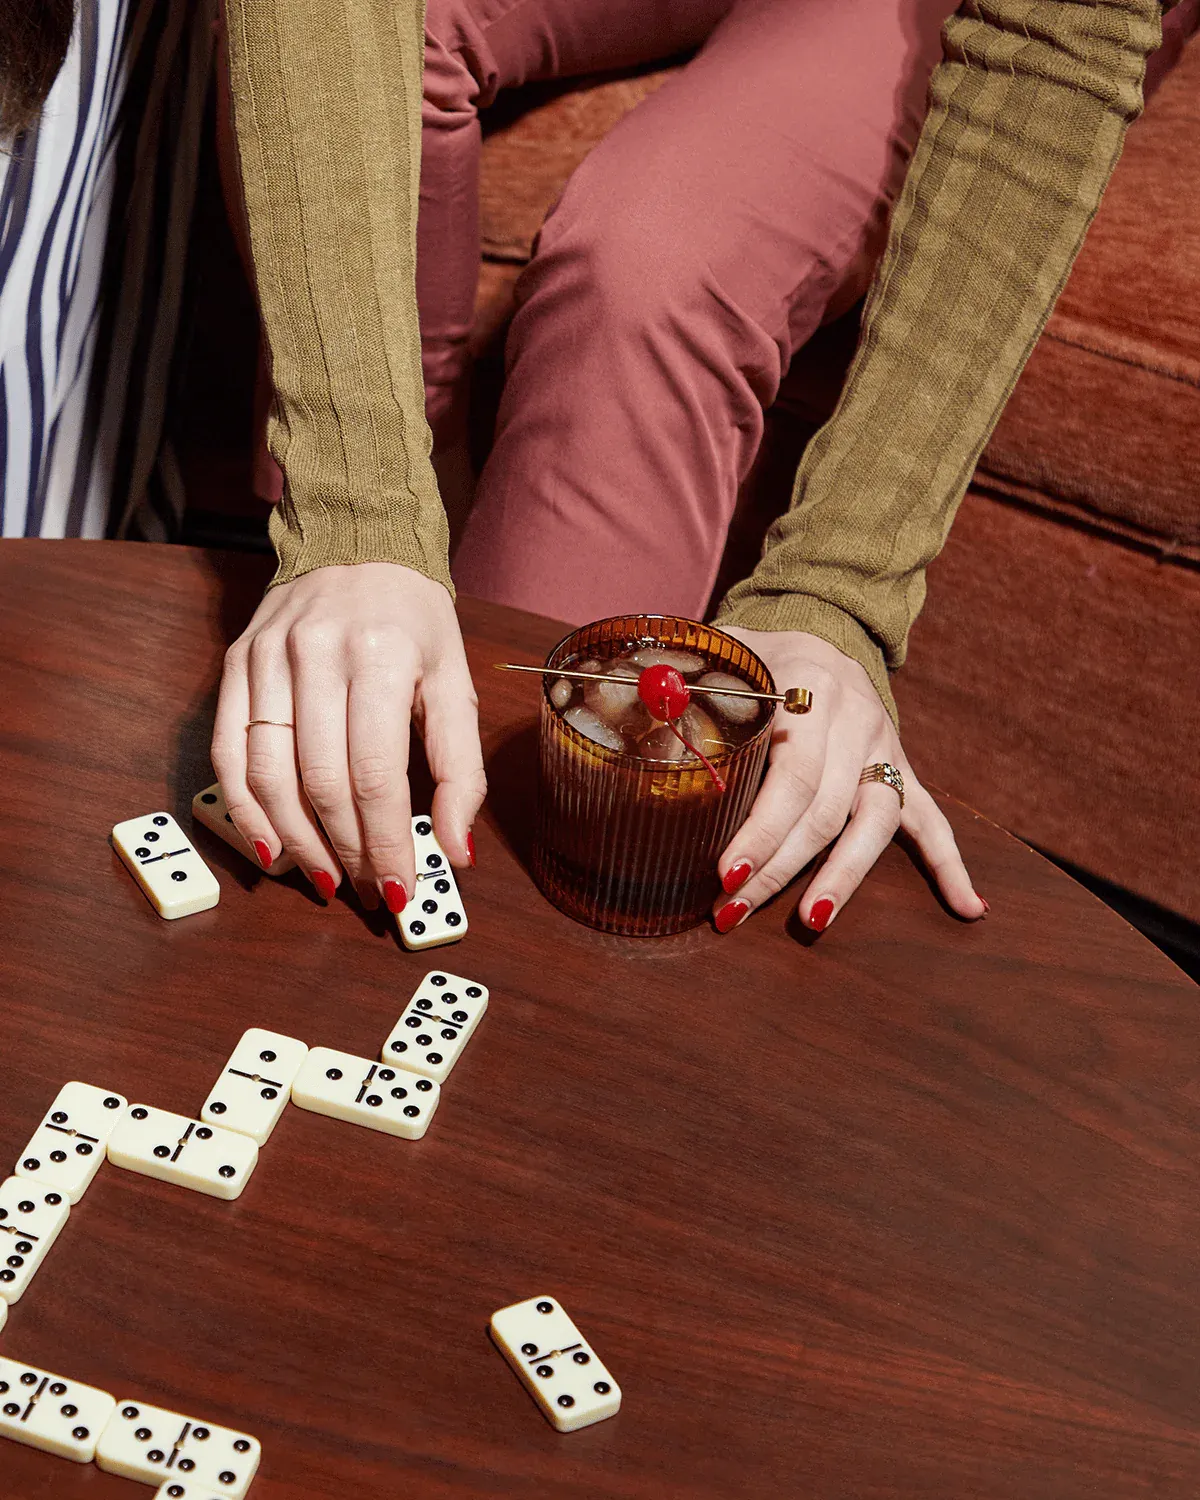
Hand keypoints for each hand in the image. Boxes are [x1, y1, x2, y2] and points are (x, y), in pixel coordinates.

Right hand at [211, 563, 484, 910]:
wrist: (356, 539)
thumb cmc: (413, 621)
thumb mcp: (455, 684)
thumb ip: (461, 770)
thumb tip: (457, 852)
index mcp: (382, 656)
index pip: (376, 775)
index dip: (386, 843)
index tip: (400, 889)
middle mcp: (318, 654)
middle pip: (322, 781)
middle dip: (346, 850)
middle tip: (366, 889)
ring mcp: (267, 658)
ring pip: (268, 774)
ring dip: (295, 841)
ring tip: (324, 877)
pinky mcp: (234, 665)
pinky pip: (227, 752)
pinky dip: (244, 809)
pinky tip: (270, 846)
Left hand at [712, 628, 985, 932]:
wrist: (825, 626)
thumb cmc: (758, 652)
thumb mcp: (722, 652)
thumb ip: (684, 678)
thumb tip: (631, 704)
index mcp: (809, 688)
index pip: (791, 774)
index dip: (760, 829)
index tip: (725, 873)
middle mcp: (857, 720)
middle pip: (826, 811)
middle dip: (778, 867)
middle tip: (732, 910)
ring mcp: (885, 748)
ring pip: (873, 824)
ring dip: (841, 879)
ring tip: (810, 924)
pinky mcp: (903, 768)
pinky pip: (933, 820)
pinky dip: (951, 864)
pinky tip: (967, 908)